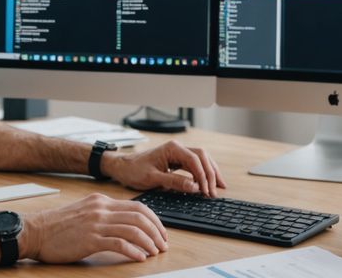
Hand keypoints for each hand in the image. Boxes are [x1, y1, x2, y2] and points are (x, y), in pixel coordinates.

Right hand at [20, 193, 167, 263]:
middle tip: (163, 245)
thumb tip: (125, 223)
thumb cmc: (57, 226)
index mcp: (101, 201)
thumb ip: (103, 214)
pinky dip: (133, 251)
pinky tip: (140, 258)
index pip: (138, 207)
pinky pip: (119, 244)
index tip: (161, 232)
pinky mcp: (90, 239)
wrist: (35, 231)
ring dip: (148, 242)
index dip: (155, 220)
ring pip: (133, 230)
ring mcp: (96, 223)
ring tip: (155, 252)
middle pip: (140, 217)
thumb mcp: (84, 211)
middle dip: (157, 232)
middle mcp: (101, 209)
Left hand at [103, 140, 226, 196]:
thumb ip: (174, 182)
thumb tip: (194, 186)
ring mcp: (178, 153)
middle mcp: (177, 148)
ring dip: (211, 172)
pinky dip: (203, 173)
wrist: (122, 167)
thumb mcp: (153, 178)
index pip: (195, 160)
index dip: (203, 176)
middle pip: (202, 157)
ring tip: (219, 186)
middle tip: (214, 191)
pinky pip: (195, 165)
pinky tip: (208, 182)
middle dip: (211, 174)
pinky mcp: (177, 160)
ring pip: (201, 159)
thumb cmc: (134, 170)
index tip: (206, 190)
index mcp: (172, 148)